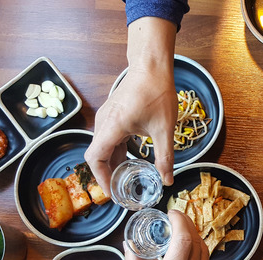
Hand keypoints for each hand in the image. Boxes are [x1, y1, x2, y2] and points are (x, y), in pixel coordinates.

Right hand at [84, 17, 177, 193]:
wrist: (151, 65)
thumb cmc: (156, 91)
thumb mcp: (165, 129)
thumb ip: (165, 158)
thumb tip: (167, 180)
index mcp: (113, 126)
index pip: (95, 158)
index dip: (101, 178)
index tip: (112, 192)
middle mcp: (104, 122)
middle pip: (96, 155)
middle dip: (107, 175)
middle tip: (121, 191)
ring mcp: (106, 117)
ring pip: (102, 146)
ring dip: (111, 163)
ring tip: (125, 178)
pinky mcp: (112, 114)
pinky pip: (108, 138)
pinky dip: (114, 152)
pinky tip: (129, 159)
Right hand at [124, 210, 208, 259]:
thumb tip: (128, 243)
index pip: (184, 238)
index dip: (179, 220)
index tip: (170, 213)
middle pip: (198, 241)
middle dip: (188, 225)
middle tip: (175, 218)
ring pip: (205, 253)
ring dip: (195, 238)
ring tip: (180, 232)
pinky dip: (196, 253)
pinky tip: (184, 253)